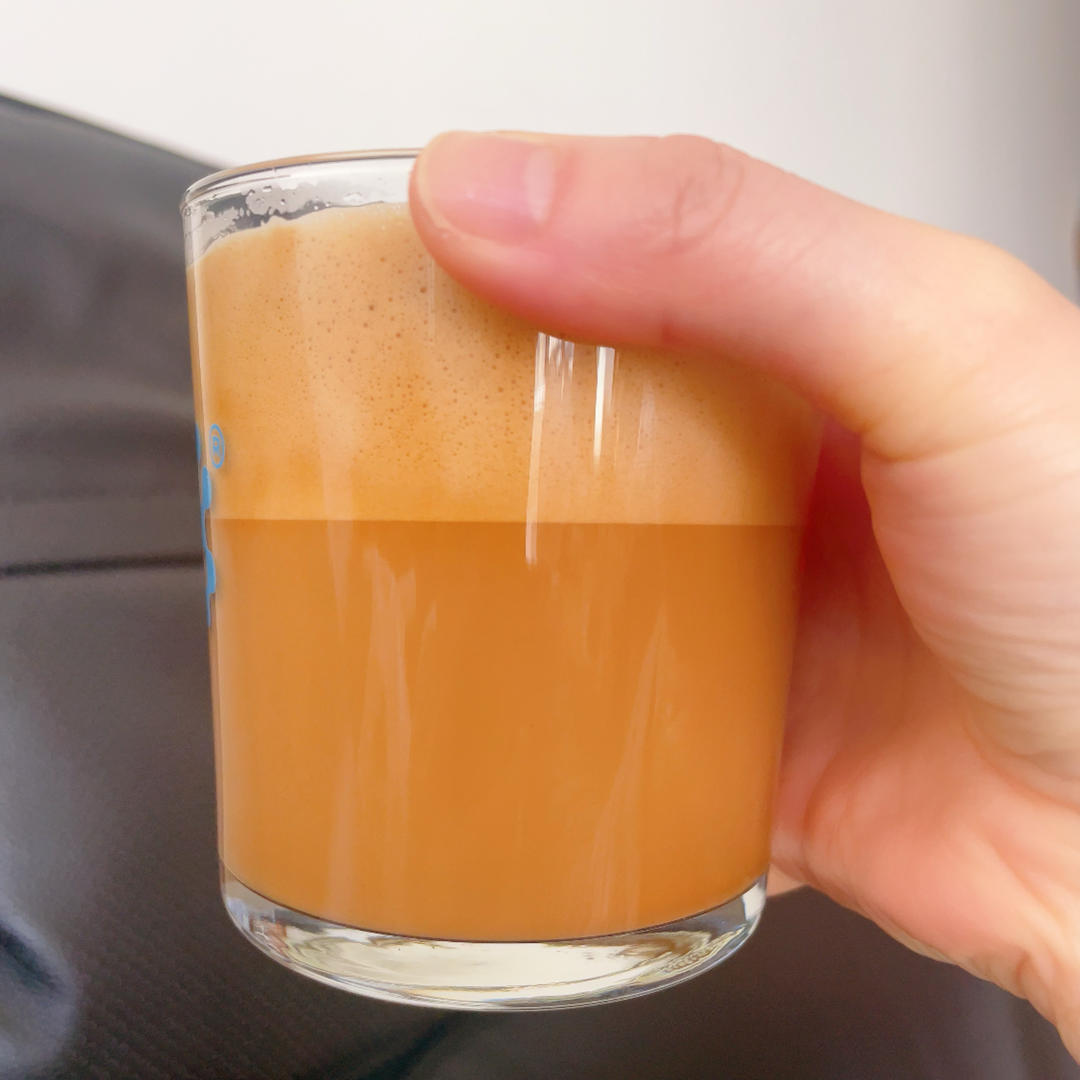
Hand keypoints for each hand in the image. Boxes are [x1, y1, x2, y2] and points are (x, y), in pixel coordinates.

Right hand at [409, 132, 1079, 1053]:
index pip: (608, 255)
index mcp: (800, 345)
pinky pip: (574, 698)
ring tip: (354, 552)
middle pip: (556, 414)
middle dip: (443, 412)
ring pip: (548, 559)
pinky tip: (451, 682)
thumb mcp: (938, 348)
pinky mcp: (699, 722)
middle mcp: (752, 467)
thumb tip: (498, 195)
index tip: (372, 271)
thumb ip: (733, 247)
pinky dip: (511, 696)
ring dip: (459, 559)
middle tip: (336, 423)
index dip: (485, 249)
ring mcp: (719, 598)